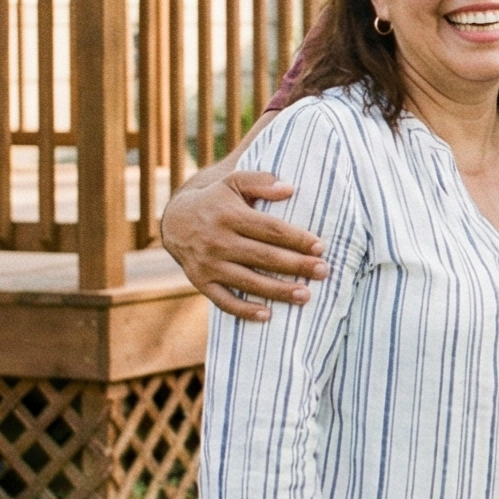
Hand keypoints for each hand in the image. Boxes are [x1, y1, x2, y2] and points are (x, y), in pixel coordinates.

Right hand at [163, 168, 329, 319]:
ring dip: (278, 291)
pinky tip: (267, 316)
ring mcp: (208, 265)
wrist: (175, 221)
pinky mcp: (201, 282)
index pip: (270, 229)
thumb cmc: (216, 200)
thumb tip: (289, 189)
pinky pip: (223, 300)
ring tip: (306, 296)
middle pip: (264, 257)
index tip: (320, 247)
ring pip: (248, 281)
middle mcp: (218, 241)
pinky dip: (244, 310)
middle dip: (296, 265)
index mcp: (230, 216)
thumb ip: (261, 182)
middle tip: (323, 272)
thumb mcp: (234, 182)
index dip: (297, 239)